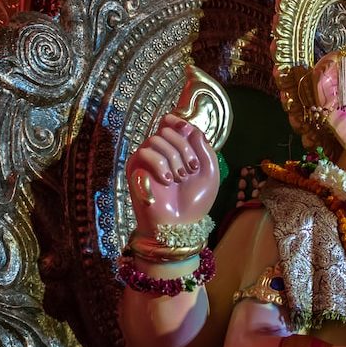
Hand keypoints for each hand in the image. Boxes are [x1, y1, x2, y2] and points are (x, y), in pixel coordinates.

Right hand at [126, 113, 218, 235]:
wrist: (180, 224)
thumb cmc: (195, 201)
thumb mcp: (209, 171)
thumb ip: (203, 147)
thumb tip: (189, 126)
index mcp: (178, 149)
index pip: (173, 123)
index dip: (180, 122)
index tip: (188, 132)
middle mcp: (161, 151)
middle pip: (168, 130)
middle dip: (184, 148)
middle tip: (191, 170)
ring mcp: (147, 159)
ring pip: (157, 139)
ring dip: (174, 159)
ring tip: (180, 179)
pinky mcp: (135, 168)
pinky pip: (146, 152)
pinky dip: (160, 165)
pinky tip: (167, 180)